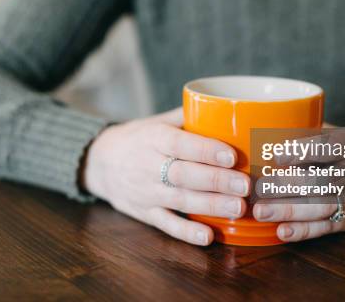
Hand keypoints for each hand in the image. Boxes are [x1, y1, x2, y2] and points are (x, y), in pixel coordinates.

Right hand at [83, 108, 249, 245]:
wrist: (99, 162)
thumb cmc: (139, 138)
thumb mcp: (157, 121)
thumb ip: (188, 116)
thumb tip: (227, 107)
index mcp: (153, 138)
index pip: (179, 144)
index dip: (205, 150)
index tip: (232, 155)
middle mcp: (148, 165)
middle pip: (183, 175)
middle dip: (216, 181)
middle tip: (245, 184)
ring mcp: (146, 192)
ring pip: (179, 200)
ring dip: (210, 206)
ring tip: (237, 207)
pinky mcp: (145, 213)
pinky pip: (166, 225)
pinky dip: (186, 233)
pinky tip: (208, 236)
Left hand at [253, 125, 344, 241]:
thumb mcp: (344, 133)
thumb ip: (312, 131)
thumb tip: (270, 126)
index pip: (328, 147)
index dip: (302, 151)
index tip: (275, 154)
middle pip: (321, 181)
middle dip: (288, 186)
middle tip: (258, 187)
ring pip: (320, 207)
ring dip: (289, 210)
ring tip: (261, 211)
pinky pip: (325, 227)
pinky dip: (303, 231)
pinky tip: (281, 231)